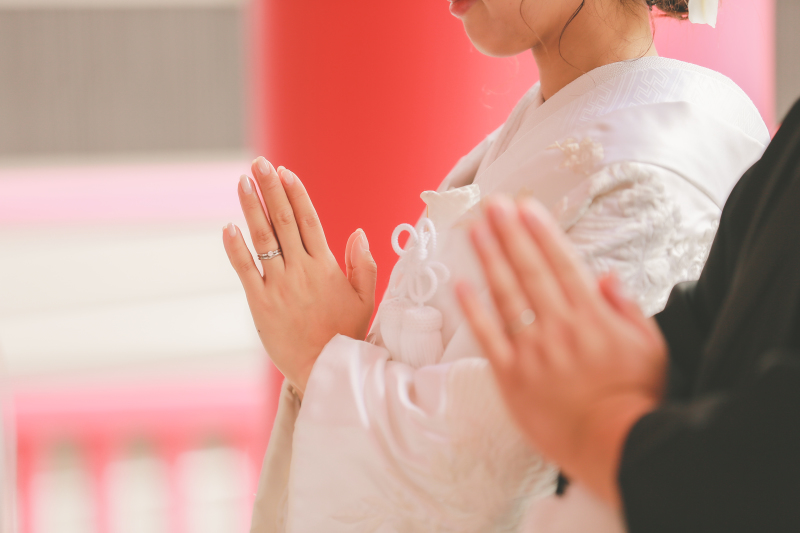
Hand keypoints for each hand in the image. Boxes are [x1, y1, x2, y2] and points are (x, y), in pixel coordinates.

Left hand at [223, 157, 376, 393]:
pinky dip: (236, 248)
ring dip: (252, 208)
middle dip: (270, 189)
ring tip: (243, 181)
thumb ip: (362, 264)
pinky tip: (228, 227)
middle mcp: (301, 270)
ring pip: (263, 239)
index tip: (284, 172)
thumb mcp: (365, 298)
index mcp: (326, 266)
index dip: (296, 194)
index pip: (309, 220)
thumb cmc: (345, 332)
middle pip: (283, 221)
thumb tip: (357, 231)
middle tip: (259, 163)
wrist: (323, 369)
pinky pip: (245, 270)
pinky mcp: (260, 303)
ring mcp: (279, 285)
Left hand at [455, 196, 666, 507]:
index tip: (526, 207)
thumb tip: (607, 274)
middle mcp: (559, 326)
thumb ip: (627, 308)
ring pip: (506, 296)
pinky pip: (488, 337)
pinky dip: (474, 309)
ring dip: (489, 259)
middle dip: (510, 233)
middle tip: (492, 204)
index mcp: (592, 316)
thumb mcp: (651, 347)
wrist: (617, 446)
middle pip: (529, 270)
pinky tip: (460, 284)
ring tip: (475, 230)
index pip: (562, 263)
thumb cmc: (637, 397)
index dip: (541, 232)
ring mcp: (533, 350)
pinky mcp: (512, 376)